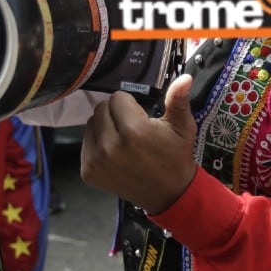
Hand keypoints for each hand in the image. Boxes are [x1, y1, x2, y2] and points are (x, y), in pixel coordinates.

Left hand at [81, 74, 197, 213]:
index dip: (131, 105)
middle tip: (133, 128)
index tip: (142, 118)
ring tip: (123, 139)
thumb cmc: (175, 157)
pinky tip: (114, 152)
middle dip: (117, 113)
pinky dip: (98, 142)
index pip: (118, 98)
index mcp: (134, 131)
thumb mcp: (183, 127)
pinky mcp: (88, 171)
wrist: (168, 194)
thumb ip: (178, 100)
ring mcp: (96, 161)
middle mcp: (110, 146)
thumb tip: (185, 77)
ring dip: (105, 126)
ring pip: (91, 123)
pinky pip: (86, 141)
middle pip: (102, 108)